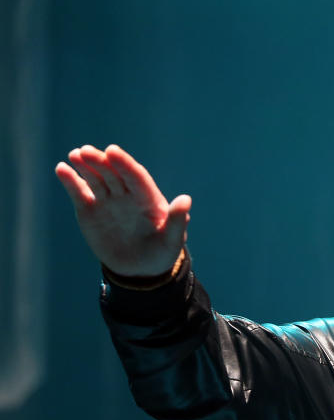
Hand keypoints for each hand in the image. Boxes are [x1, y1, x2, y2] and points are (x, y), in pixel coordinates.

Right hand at [55, 144, 190, 276]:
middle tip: (86, 151)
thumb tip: (186, 199)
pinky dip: (70, 181)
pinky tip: (61, 169)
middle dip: (101, 161)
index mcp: (148, 198)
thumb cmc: (161, 253)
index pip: (136, 177)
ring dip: (85, 166)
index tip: (112, 151)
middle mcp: (127, 194)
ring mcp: (107, 200)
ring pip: (95, 178)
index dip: (125, 164)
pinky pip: (79, 192)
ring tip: (75, 155)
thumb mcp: (172, 241)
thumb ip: (177, 221)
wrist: (139, 269)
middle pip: (113, 174)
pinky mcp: (90, 209)